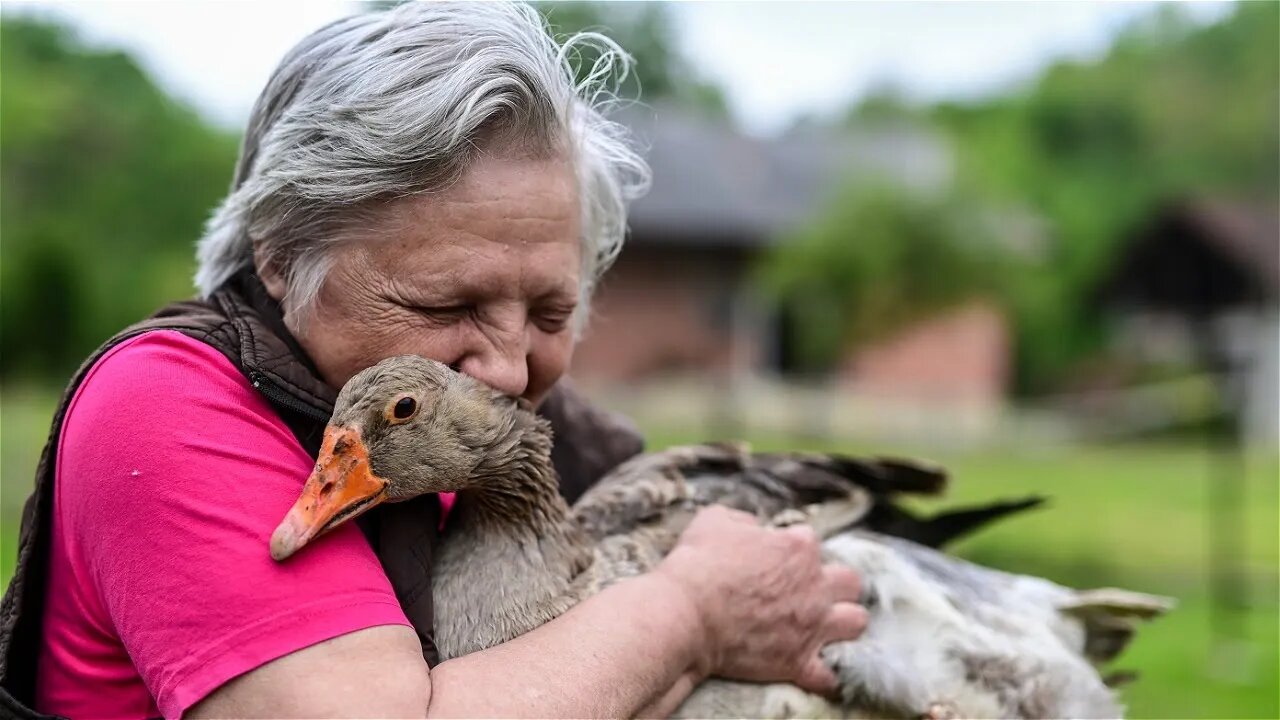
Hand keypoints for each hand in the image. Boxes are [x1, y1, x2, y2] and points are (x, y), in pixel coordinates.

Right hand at [653, 505, 866, 694]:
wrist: (684, 614)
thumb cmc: (697, 564)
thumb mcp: (714, 520)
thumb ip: (743, 519)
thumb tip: (752, 527)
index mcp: (798, 548)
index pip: (810, 542)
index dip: (791, 551)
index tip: (772, 561)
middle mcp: (815, 585)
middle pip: (850, 581)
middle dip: (835, 585)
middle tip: (809, 592)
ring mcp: (811, 625)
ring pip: (855, 622)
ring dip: (843, 623)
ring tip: (823, 626)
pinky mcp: (798, 661)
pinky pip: (830, 674)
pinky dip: (825, 672)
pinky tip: (813, 667)